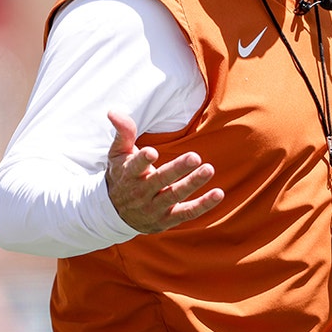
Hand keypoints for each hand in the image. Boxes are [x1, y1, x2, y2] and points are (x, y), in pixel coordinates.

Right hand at [105, 110, 224, 233]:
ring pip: (175, 196)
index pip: (134, 167)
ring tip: (209, 169)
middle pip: (160, 181)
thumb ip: (122, 132)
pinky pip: (187, 213)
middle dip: (177, 169)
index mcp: (128, 175)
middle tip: (194, 157)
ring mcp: (154, 208)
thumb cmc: (121, 175)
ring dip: (192, 183)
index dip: (142, 160)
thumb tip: (113, 111)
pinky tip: (218, 193)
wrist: (115, 214)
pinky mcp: (167, 219)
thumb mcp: (117, 154)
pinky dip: (203, 205)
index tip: (151, 152)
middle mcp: (140, 193)